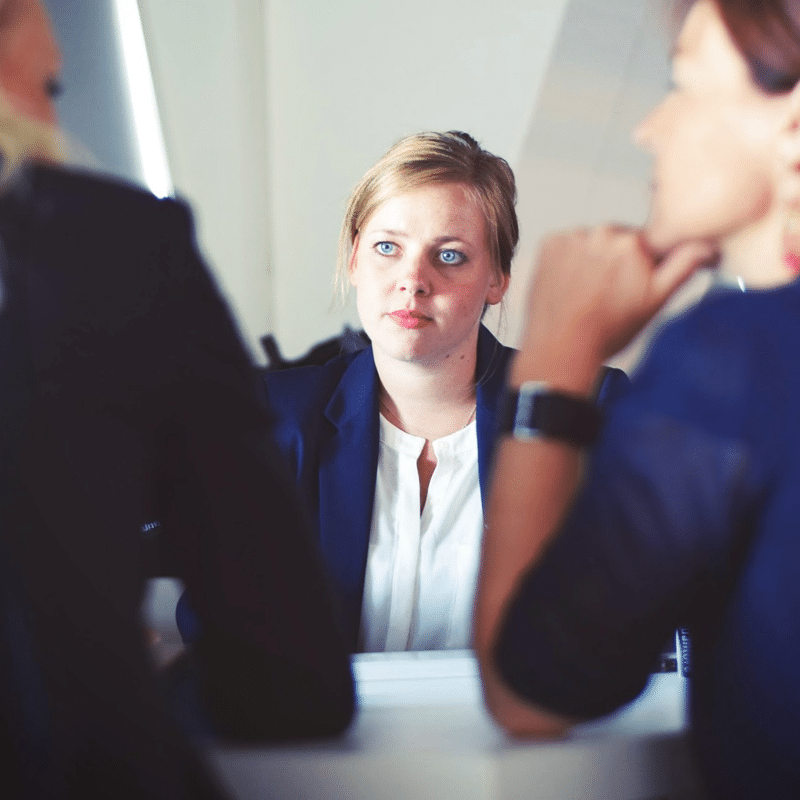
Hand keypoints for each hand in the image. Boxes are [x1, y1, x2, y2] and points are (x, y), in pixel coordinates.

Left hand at [517, 226, 715, 378]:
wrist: (562, 347)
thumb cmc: (608, 330)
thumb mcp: (656, 300)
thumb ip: (683, 266)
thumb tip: (707, 245)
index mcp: (634, 242)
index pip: (645, 243)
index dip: (641, 266)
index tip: (631, 284)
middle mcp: (602, 232)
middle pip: (616, 241)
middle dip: (615, 261)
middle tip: (608, 294)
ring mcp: (573, 237)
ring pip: (590, 243)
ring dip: (590, 259)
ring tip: (586, 293)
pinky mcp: (549, 244)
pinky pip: (565, 245)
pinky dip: (567, 260)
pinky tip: (569, 285)